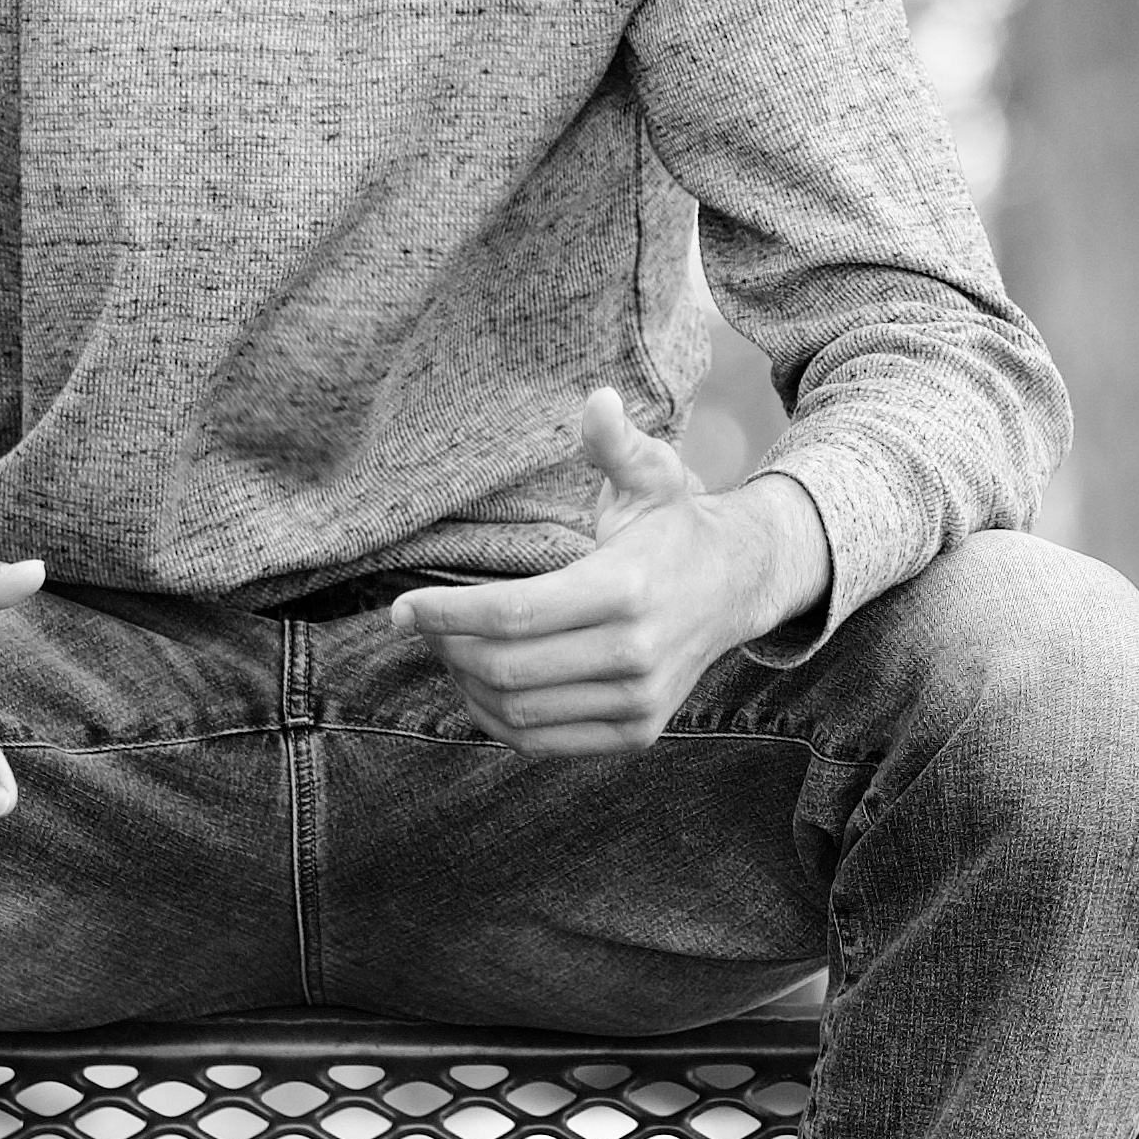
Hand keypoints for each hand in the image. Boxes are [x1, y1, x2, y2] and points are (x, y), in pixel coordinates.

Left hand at [386, 389, 825, 760]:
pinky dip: (498, 720)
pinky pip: (544, 740)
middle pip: (507, 667)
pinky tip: (480, 685)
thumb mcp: (652, 474)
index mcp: (626, 590)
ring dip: (466, 685)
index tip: (399, 611)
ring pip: (518, 711)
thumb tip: (597, 398)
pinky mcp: (637, 731)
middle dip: (447, 647)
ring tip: (449, 650)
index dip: (445, 615)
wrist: (739, 585)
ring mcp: (638, 700)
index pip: (512, 614)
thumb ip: (616, 442)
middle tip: (421, 625)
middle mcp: (635, 654)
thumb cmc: (675, 524)